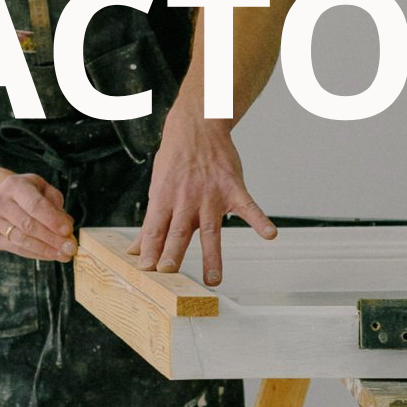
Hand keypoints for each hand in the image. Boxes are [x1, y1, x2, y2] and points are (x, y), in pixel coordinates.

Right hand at [0, 171, 76, 260]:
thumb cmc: (26, 192)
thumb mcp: (41, 187)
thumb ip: (55, 202)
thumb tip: (66, 224)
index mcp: (14, 186)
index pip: (34, 205)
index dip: (52, 219)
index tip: (68, 231)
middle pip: (28, 225)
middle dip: (52, 238)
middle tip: (70, 247)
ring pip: (21, 240)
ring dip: (45, 250)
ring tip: (63, 254)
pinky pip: (16, 249)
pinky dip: (36, 254)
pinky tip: (50, 255)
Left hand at [132, 110, 275, 284]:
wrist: (198, 127)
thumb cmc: (175, 160)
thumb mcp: (157, 188)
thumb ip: (151, 224)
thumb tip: (136, 251)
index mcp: (165, 199)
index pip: (155, 229)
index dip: (150, 249)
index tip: (146, 270)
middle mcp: (186, 199)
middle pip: (179, 230)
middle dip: (173, 253)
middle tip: (169, 273)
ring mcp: (211, 195)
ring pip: (211, 229)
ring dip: (212, 255)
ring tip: (214, 279)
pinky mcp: (233, 188)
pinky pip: (248, 207)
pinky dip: (260, 220)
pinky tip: (269, 234)